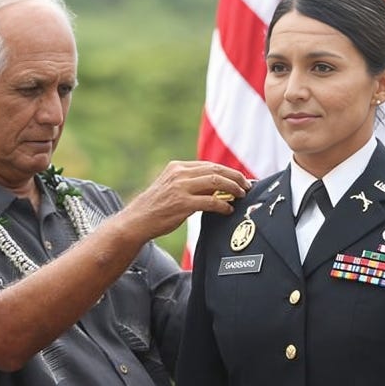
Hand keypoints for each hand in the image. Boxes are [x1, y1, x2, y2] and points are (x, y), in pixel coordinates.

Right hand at [122, 161, 251, 240]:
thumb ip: (192, 183)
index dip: (228, 171)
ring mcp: (180, 188)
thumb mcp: (172, 186)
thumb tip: (218, 186)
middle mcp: (179, 174)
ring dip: (233, 188)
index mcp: (177, 167)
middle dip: (235, 177)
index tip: (240, 178)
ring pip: (215, 182)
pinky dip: (223, 205)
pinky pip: (210, 201)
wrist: (137, 221)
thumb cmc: (157, 207)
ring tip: (242, 195)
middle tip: (247, 186)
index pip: (209, 165)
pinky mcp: (182, 204)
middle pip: (216, 170)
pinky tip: (228, 210)